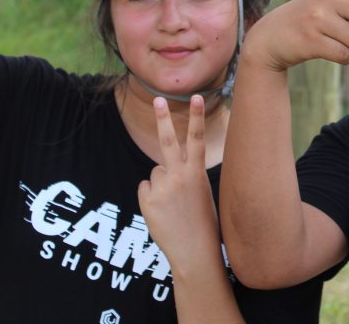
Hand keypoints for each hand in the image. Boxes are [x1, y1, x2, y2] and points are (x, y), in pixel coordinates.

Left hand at [138, 96, 219, 275]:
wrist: (194, 253)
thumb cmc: (203, 223)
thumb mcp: (202, 194)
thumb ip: (185, 176)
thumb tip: (162, 168)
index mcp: (197, 174)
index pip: (197, 139)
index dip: (196, 116)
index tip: (195, 96)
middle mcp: (179, 176)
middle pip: (168, 140)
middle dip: (163, 118)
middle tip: (157, 99)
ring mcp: (161, 188)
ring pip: (155, 172)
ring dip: (161, 185)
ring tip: (173, 206)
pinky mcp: (147, 200)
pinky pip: (146, 188)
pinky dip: (151, 198)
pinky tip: (162, 212)